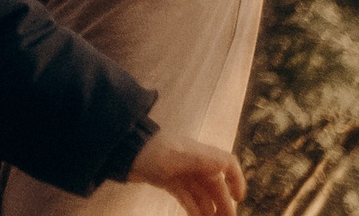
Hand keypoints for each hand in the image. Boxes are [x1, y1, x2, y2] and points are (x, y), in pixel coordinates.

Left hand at [127, 131, 244, 215]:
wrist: (119, 150)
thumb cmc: (147, 152)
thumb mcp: (172, 157)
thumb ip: (198, 161)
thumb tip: (223, 166)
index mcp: (197, 153)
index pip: (226, 162)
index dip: (236, 179)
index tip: (239, 199)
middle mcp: (192, 161)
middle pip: (214, 184)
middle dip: (223, 203)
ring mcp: (180, 171)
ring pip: (201, 193)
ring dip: (209, 208)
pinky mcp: (168, 180)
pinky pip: (187, 196)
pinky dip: (194, 208)